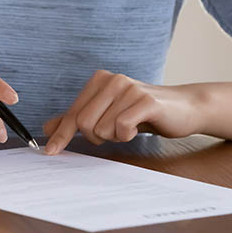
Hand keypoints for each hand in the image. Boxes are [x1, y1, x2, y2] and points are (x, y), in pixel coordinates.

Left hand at [43, 70, 201, 154]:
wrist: (184, 108)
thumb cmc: (142, 112)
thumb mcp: (108, 113)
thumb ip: (79, 118)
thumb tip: (47, 128)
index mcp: (99, 80)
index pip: (73, 114)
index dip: (61, 135)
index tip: (49, 152)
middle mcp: (112, 80)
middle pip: (84, 124)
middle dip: (96, 137)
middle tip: (114, 132)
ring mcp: (129, 89)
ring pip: (103, 129)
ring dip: (115, 136)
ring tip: (129, 127)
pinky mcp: (145, 102)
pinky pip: (122, 128)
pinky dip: (127, 135)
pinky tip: (137, 129)